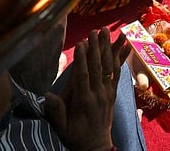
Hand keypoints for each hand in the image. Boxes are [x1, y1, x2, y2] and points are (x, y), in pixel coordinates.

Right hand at [44, 28, 132, 150]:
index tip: (81, 43)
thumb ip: (56, 111)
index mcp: (84, 101)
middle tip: (95, 31)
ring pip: (109, 67)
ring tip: (108, 32)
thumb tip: (47, 95)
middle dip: (96, 48)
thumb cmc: (76, 136)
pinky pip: (118, 73)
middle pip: (98, 67)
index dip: (82, 59)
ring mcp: (107, 93)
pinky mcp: (113, 93)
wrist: (96, 146)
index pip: (83, 76)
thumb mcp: (62, 127)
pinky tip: (123, 46)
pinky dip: (120, 58)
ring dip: (108, 48)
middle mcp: (98, 94)